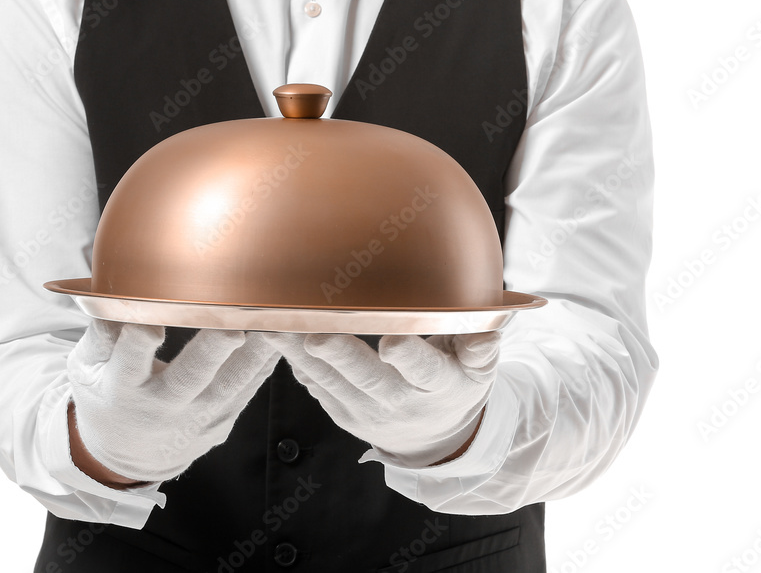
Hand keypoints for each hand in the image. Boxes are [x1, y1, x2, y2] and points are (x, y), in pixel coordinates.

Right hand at [68, 321, 279, 482]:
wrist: (129, 454)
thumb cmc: (106, 395)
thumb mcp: (86, 369)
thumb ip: (100, 333)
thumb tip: (114, 296)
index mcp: (121, 390)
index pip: (129, 363)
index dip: (138, 343)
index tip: (151, 324)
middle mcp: (162, 407)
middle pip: (189, 379)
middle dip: (212, 352)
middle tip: (233, 327)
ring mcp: (196, 418)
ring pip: (230, 386)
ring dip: (255, 355)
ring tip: (275, 322)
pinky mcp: (221, 420)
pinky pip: (247, 391)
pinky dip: (266, 364)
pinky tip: (283, 337)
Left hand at [263, 331, 498, 467]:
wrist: (434, 439)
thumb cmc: (455, 383)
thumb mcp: (480, 368)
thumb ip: (481, 343)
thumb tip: (487, 319)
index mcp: (438, 384)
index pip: (425, 370)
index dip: (409, 357)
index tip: (391, 341)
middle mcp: (399, 401)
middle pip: (367, 378)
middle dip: (339, 355)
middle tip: (314, 333)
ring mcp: (366, 411)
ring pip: (330, 381)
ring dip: (299, 353)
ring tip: (274, 323)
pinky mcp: (341, 413)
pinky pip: (315, 387)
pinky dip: (294, 363)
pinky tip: (273, 337)